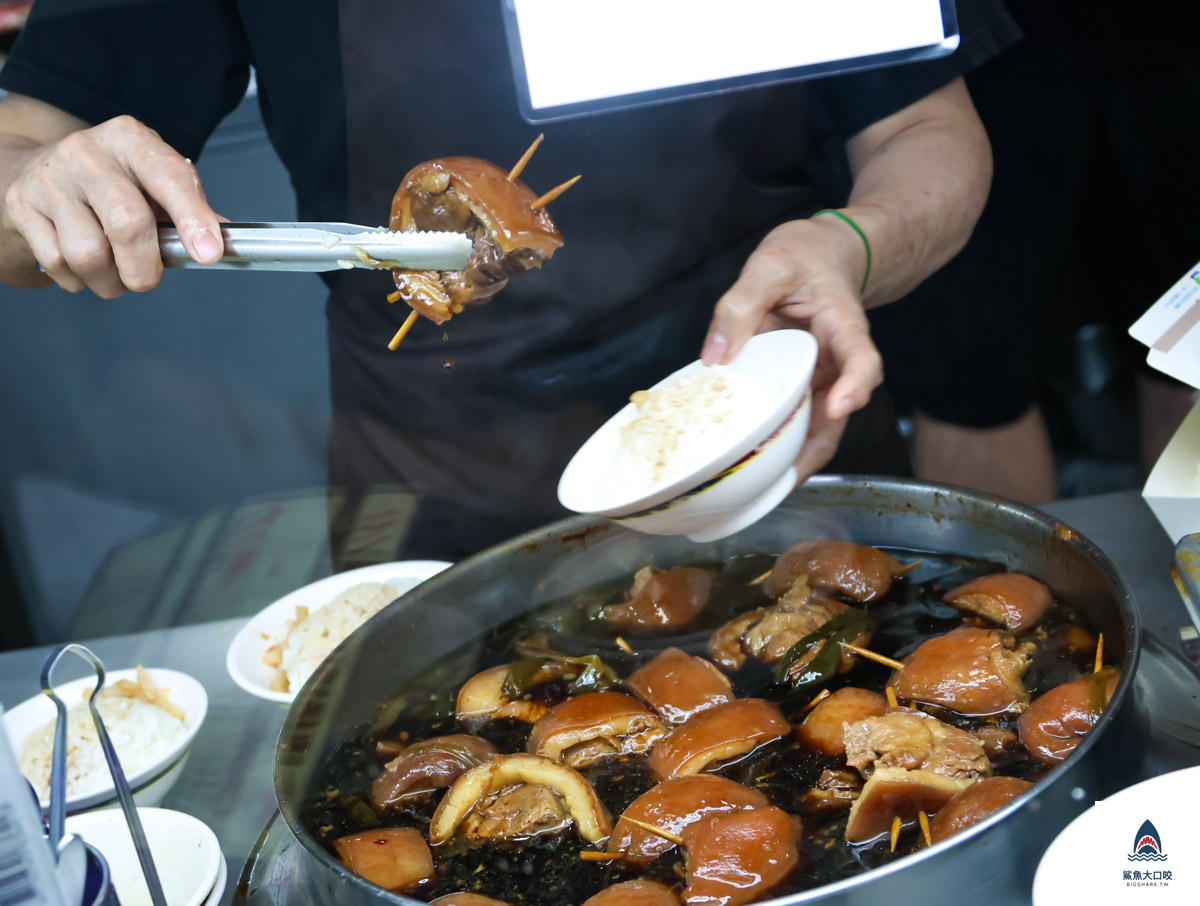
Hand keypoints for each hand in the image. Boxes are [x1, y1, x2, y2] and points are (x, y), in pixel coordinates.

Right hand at [2, 115, 223, 296]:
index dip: (192, 219)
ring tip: (115, 276)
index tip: (208, 254)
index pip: (170, 177)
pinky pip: (58, 262)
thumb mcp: (153, 183)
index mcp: (131, 140)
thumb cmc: (112, 183)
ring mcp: (50, 177)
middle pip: (128, 223)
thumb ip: (191, 210)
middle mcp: (88, 151)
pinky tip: (84, 267)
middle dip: (145, 268)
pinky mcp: (22, 204)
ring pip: (88, 253)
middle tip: (148, 280)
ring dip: (110, 281)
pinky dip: (78, 280)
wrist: (38, 171)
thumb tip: (226, 243)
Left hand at [700, 215, 883, 479]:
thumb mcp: (769, 265)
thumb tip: (715, 356)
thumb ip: (741, 305)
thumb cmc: (804, 255)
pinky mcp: (803, 385)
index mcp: (843, 325)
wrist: (822, 255)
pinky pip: (795, 418)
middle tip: (784, 479)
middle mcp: (839, 360)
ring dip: (794, 457)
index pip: (862, 359)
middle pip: (838, 413)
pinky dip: (777, 443)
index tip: (840, 406)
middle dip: (815, 450)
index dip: (854, 385)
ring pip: (817, 425)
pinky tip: (750, 465)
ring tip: (762, 489)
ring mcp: (822, 377)